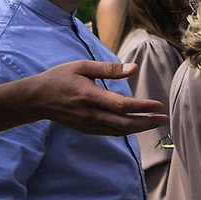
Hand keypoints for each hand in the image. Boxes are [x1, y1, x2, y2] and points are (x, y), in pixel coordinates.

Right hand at [18, 60, 167, 136]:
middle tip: (165, 119)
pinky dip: (125, 131)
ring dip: (139, 128)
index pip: (122, 106)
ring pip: (118, 131)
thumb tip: (133, 68)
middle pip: (124, 123)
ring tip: (156, 123)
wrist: (35, 99)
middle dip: (147, 122)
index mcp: (90, 97)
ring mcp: (87, 124)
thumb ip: (109, 69)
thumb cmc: (59, 78)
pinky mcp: (85, 129)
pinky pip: (110, 132)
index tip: (159, 106)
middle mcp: (90, 114)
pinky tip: (137, 127)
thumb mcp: (82, 67)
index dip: (142, 107)